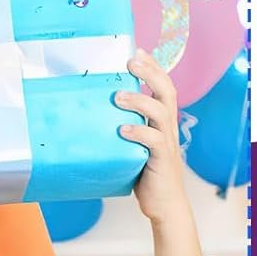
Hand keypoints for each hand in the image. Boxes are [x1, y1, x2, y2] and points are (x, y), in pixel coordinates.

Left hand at [118, 50, 190, 225]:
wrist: (163, 204)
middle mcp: (167, 128)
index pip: (162, 87)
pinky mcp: (161, 160)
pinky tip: (122, 130)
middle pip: (166, 91)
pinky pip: (154, 141)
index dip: (153, 68)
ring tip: (118, 96)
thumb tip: (89, 119)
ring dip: (140, 101)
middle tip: (130, 62)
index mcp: (161, 122)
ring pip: (161, 112)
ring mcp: (166, 143)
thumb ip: (121, 131)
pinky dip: (139, 133)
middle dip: (150, 73)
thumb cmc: (143, 174)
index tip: (138, 52)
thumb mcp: (132, 147)